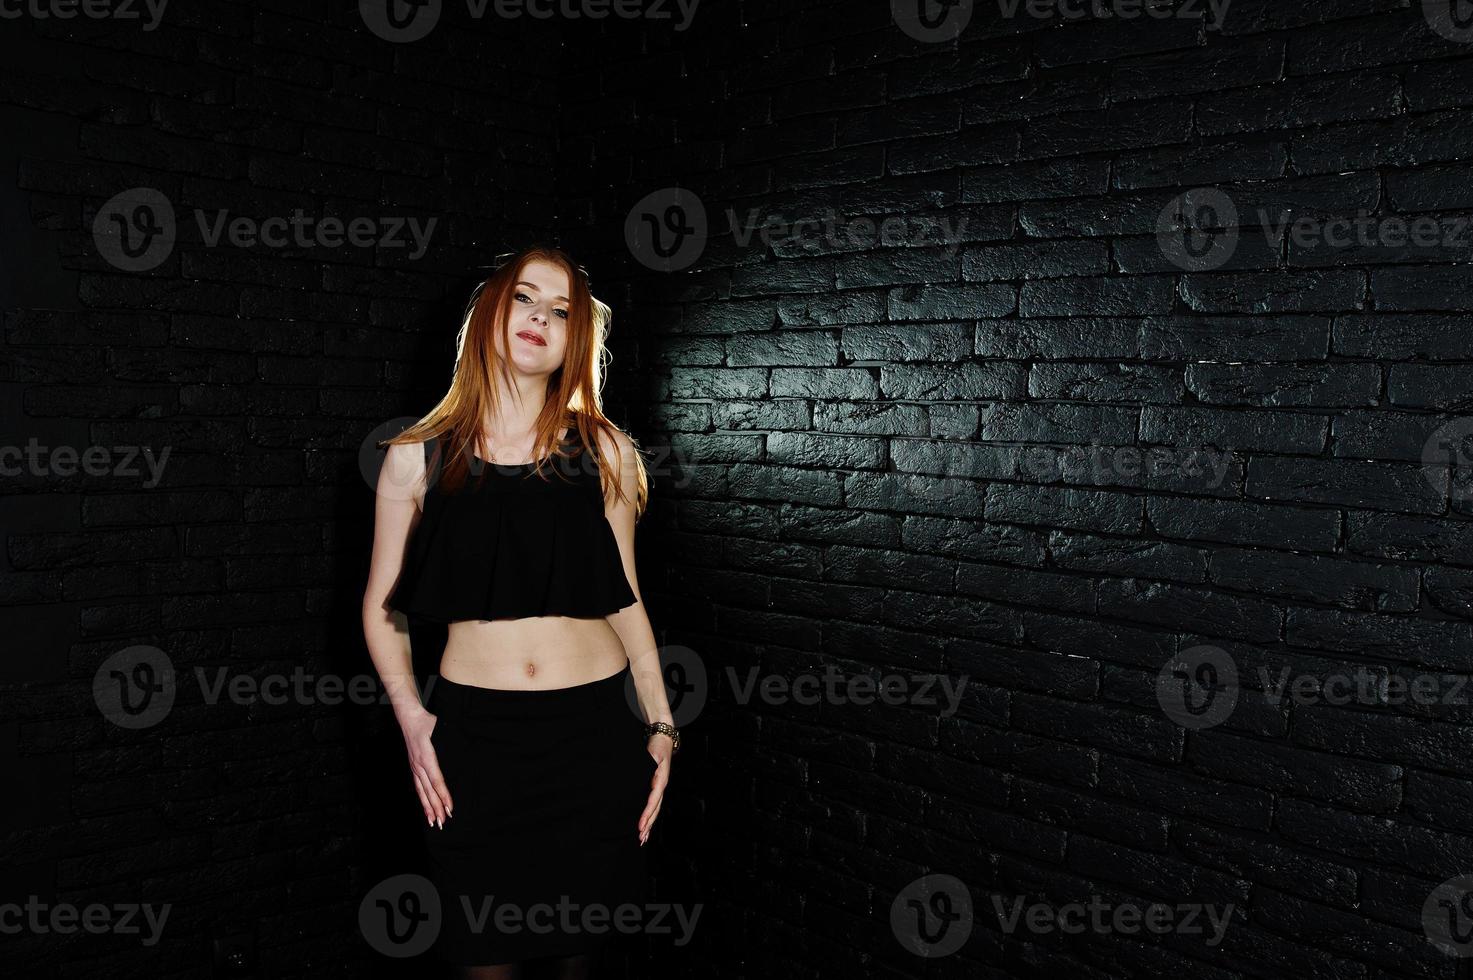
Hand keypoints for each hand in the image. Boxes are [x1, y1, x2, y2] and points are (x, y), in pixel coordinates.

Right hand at [402, 709, 452, 828]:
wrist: (409, 718)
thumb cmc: (427, 722)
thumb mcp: (441, 728)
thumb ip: (452, 739)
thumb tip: (468, 747)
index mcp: (427, 757)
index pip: (437, 780)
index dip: (443, 795)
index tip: (450, 807)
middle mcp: (419, 765)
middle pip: (429, 790)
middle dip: (436, 808)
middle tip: (444, 822)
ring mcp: (415, 767)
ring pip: (422, 792)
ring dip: (428, 808)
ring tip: (434, 822)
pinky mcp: (413, 768)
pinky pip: (418, 787)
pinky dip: (422, 800)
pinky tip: (426, 810)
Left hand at [638, 734, 671, 845]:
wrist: (663, 742)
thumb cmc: (658, 747)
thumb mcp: (654, 754)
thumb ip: (651, 762)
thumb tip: (648, 771)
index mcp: (660, 781)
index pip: (653, 801)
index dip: (646, 814)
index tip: (640, 825)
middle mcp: (661, 788)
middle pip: (655, 810)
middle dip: (648, 825)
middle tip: (640, 838)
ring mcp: (660, 789)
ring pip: (655, 811)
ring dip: (649, 825)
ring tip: (643, 839)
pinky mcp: (656, 789)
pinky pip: (653, 806)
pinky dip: (650, 818)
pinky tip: (646, 827)